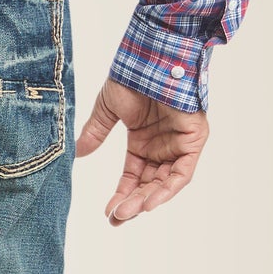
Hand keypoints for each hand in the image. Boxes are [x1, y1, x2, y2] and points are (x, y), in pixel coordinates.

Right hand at [76, 78, 209, 222]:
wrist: (153, 55)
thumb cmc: (133, 74)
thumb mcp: (108, 109)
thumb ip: (96, 132)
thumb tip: (77, 153)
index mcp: (143, 141)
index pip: (134, 177)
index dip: (121, 195)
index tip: (108, 212)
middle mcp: (162, 146)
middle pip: (149, 184)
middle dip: (133, 203)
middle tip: (116, 218)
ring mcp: (179, 142)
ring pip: (166, 182)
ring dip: (148, 200)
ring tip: (127, 213)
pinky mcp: (194, 138)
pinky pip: (183, 172)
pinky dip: (168, 188)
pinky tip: (149, 202)